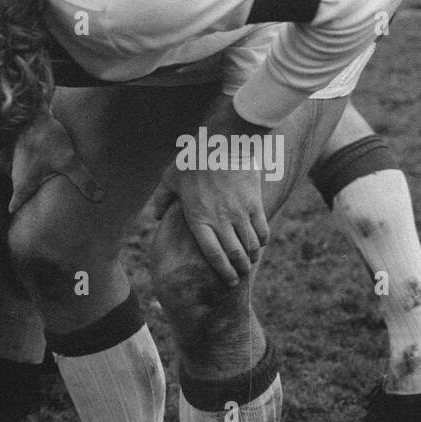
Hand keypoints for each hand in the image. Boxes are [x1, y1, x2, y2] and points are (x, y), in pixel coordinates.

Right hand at [9, 108, 103, 214]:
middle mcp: (17, 177)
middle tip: (42, 212)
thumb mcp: (69, 161)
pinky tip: (48, 170)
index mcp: (23, 184)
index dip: (19, 215)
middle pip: (22, 195)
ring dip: (35, 186)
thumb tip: (100, 197)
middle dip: (31, 203)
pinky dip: (37, 172)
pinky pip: (29, 169)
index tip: (23, 224)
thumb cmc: (48, 140)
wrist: (35, 114)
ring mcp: (18, 165)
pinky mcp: (23, 153)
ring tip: (47, 193)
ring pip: (25, 181)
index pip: (16, 205)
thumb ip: (84, 180)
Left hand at [146, 98, 269, 286]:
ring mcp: (240, 213)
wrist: (226, 141)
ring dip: (251, 257)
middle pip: (234, 255)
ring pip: (250, 245)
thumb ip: (162, 199)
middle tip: (239, 276)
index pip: (213, 254)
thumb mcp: (170, 177)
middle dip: (238, 270)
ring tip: (249, 263)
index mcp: (198, 219)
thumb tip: (158, 217)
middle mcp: (221, 220)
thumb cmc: (195, 159)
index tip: (227, 280)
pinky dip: (263, 240)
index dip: (222, 271)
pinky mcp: (255, 203)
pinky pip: (262, 229)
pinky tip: (260, 244)